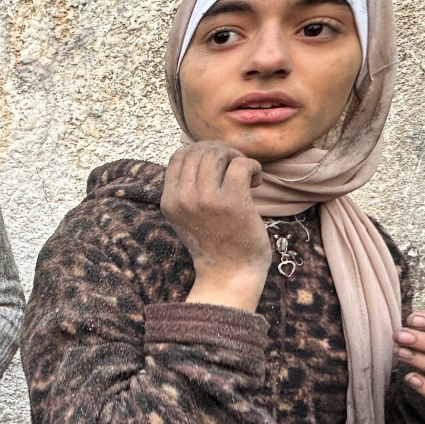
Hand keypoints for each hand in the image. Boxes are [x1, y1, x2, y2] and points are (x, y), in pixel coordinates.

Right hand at [161, 141, 270, 311]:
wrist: (230, 273)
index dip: (200, 151)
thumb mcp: (187, 215)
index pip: (178, 156)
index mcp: (169, 201)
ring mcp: (206, 200)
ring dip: (237, 158)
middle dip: (222, 152)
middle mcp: (183, 199)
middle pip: (199, 150)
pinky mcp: (232, 202)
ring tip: (245, 175)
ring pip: (219, 154)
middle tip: (235, 168)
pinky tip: (255, 182)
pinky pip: (241, 165)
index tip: (217, 165)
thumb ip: (186, 188)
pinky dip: (253, 167)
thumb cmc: (214, 241)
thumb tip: (201, 151)